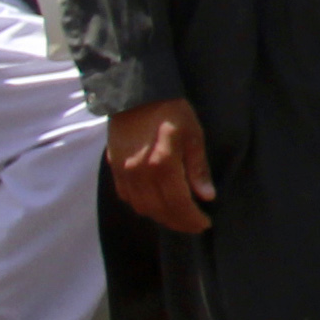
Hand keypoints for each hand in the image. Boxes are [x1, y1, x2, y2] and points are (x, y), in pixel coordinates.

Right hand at [107, 99, 213, 234]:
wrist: (135, 94)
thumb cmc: (170, 111)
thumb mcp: (193, 135)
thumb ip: (198, 168)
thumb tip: (206, 197)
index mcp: (162, 164)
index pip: (179, 204)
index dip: (192, 219)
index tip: (205, 223)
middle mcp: (140, 174)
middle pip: (160, 211)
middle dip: (179, 223)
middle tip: (194, 225)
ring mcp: (124, 173)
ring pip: (142, 208)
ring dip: (161, 217)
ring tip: (177, 217)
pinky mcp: (114, 169)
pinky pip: (127, 198)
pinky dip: (143, 206)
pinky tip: (156, 204)